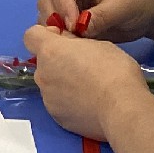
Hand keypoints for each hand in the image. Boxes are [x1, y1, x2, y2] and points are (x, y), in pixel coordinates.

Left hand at [22, 22, 151, 142]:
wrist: (122, 108)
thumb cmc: (114, 71)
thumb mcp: (98, 44)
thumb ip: (74, 42)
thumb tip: (66, 44)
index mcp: (50, 51)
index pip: (31, 36)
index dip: (45, 35)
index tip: (63, 40)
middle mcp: (42, 74)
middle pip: (43, 63)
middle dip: (58, 62)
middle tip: (83, 67)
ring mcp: (47, 98)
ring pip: (50, 84)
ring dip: (63, 83)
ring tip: (89, 89)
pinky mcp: (57, 117)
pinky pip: (58, 104)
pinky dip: (69, 102)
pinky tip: (89, 103)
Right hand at [35, 0, 153, 42]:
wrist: (152, 10)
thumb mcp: (124, 5)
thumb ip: (101, 16)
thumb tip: (79, 29)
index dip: (63, 7)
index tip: (74, 27)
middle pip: (48, 0)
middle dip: (55, 19)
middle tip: (69, 38)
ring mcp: (69, 0)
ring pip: (48, 15)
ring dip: (56, 30)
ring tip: (72, 44)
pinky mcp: (71, 17)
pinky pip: (57, 27)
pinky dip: (61, 37)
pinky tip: (72, 47)